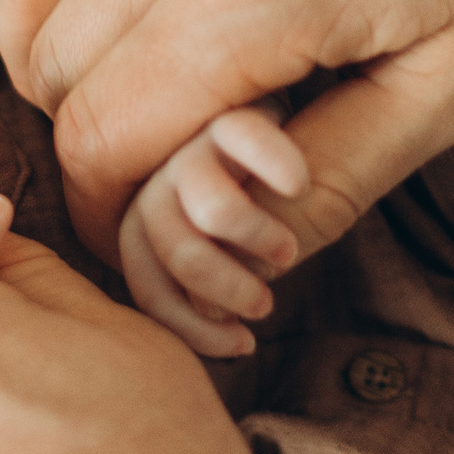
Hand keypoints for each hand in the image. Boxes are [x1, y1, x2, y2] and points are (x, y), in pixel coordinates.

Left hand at [119, 107, 307, 356]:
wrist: (310, 124)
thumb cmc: (269, 204)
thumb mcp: (241, 251)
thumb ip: (222, 272)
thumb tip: (209, 313)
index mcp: (155, 211)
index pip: (143, 272)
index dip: (184, 320)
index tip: (240, 344)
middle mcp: (164, 173)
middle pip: (160, 237)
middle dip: (213, 285)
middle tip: (264, 304)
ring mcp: (198, 139)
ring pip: (201, 198)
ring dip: (249, 238)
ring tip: (289, 251)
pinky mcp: (239, 109)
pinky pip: (241, 134)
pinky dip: (273, 164)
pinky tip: (297, 184)